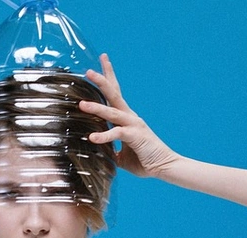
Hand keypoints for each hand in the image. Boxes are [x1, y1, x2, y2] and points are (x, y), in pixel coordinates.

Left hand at [79, 54, 179, 177]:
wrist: (165, 167)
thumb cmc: (144, 160)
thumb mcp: (121, 154)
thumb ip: (109, 149)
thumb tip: (95, 152)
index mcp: (125, 118)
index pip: (114, 94)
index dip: (108, 77)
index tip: (101, 60)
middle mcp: (130, 117)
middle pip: (114, 94)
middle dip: (102, 80)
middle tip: (88, 70)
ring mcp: (133, 124)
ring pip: (112, 111)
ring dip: (97, 107)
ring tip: (81, 104)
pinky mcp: (135, 136)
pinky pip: (117, 133)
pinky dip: (104, 136)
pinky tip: (92, 138)